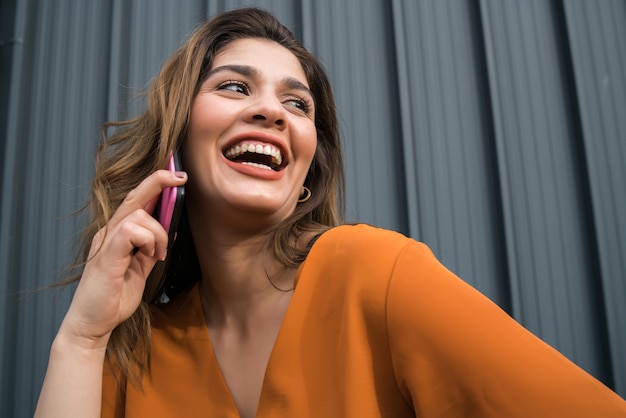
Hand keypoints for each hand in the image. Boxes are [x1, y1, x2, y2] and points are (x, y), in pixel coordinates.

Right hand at [58, 169, 186, 349]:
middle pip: (134, 197)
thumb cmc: (113, 298)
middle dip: (158, 182)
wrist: (93, 324)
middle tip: (180, 178)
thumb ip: (150, 249)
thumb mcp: (139, 269)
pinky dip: (148, 240)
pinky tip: (151, 256)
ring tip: (157, 255)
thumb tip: (168, 234)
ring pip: (139, 215)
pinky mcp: (106, 255)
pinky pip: (130, 231)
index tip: (176, 177)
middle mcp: (108, 233)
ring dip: (158, 233)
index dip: (154, 185)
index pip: (135, 202)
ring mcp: (105, 243)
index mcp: (116, 235)